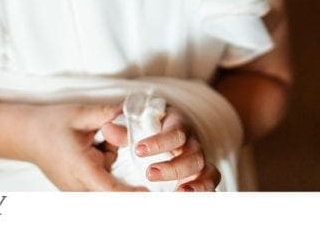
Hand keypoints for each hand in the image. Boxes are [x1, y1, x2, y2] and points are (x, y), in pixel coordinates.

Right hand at [26, 102, 141, 190]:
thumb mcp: (79, 115)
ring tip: (94, 142)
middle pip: (113, 190)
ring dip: (110, 167)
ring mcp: (76, 191)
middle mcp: (78, 185)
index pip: (112, 190)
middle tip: (111, 146)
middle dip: (124, 172)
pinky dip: (101, 169)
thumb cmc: (49, 124)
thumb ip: (106, 115)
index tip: (150, 194)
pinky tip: (89, 151)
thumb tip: (131, 112)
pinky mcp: (77, 190)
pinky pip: (99, 185)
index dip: (133, 195)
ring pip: (107, 186)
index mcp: (80, 167)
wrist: (24, 135)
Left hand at [99, 105, 221, 191]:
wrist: (171, 127)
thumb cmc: (152, 125)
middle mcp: (193, 142)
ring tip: (176, 193)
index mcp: (177, 124)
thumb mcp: (138, 122)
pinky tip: (185, 196)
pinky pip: (212, 181)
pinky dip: (203, 189)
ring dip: (194, 183)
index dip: (159, 142)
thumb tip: (108, 129)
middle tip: (149, 173)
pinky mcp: (203, 172)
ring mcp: (199, 158)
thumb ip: (124, 129)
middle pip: (192, 155)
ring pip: (205, 169)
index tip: (138, 150)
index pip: (174, 132)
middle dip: (172, 167)